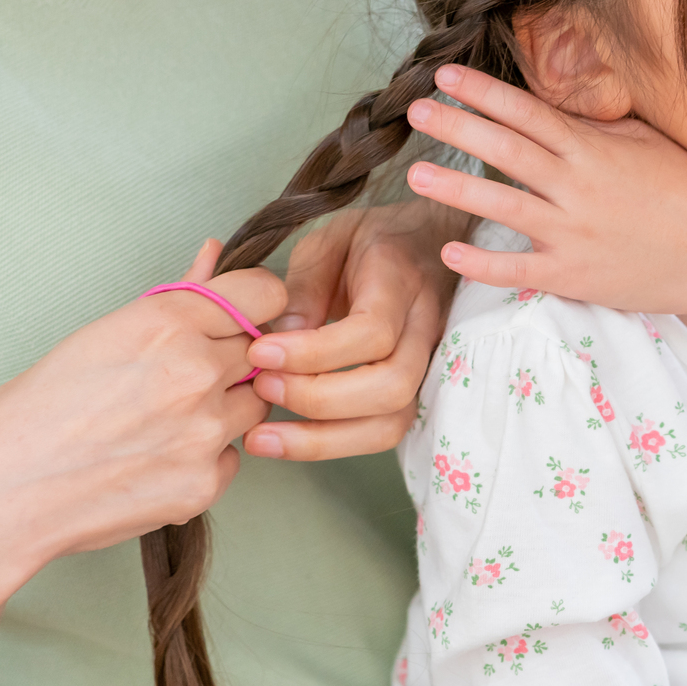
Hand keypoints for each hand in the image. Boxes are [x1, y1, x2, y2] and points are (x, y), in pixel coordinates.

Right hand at [0, 239, 281, 601]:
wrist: (0, 493)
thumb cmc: (37, 408)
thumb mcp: (103, 334)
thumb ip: (177, 298)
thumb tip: (215, 253)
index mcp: (168, 322)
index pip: (265, 294)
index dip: (257, 306)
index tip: (244, 318)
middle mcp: (196, 371)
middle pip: (262, 351)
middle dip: (232, 360)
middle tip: (181, 380)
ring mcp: (206, 430)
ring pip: (253, 405)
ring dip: (224, 408)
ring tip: (163, 420)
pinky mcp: (205, 482)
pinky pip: (231, 458)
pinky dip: (205, 457)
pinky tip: (155, 458)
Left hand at [240, 199, 461, 460]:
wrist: (426, 244)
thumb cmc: (370, 241)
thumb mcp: (329, 241)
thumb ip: (305, 285)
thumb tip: (281, 336)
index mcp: (401, 280)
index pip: (373, 332)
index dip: (314, 352)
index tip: (259, 352)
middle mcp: (425, 328)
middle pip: (392, 386)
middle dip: (319, 399)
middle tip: (261, 386)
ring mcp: (427, 364)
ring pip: (393, 421)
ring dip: (323, 439)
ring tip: (262, 436)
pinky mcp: (415, 390)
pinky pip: (382, 431)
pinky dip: (332, 444)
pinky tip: (286, 440)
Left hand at [402, 63, 686, 330]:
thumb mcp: (648, 142)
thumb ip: (598, 126)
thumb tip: (553, 105)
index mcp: (594, 150)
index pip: (527, 113)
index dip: (483, 92)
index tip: (445, 75)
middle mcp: (577, 187)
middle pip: (505, 150)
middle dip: (456, 127)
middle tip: (414, 110)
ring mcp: (573, 233)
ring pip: (504, 206)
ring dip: (457, 189)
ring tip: (415, 176)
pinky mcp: (575, 276)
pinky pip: (520, 269)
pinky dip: (485, 263)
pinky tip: (453, 251)